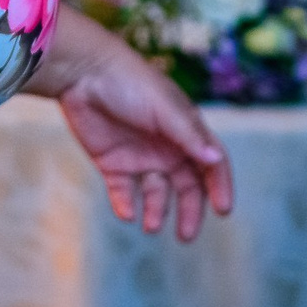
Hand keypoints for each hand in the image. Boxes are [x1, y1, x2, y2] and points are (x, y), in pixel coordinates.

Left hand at [53, 28, 232, 240]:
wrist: (83, 72)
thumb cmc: (130, 82)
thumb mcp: (164, 108)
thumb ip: (189, 136)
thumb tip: (215, 161)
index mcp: (185, 130)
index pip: (211, 164)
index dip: (220, 186)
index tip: (223, 210)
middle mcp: (166, 146)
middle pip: (186, 186)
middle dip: (189, 210)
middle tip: (186, 235)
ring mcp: (138, 156)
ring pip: (155, 193)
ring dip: (156, 211)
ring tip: (151, 225)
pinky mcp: (111, 162)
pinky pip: (123, 192)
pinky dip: (126, 206)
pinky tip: (127, 213)